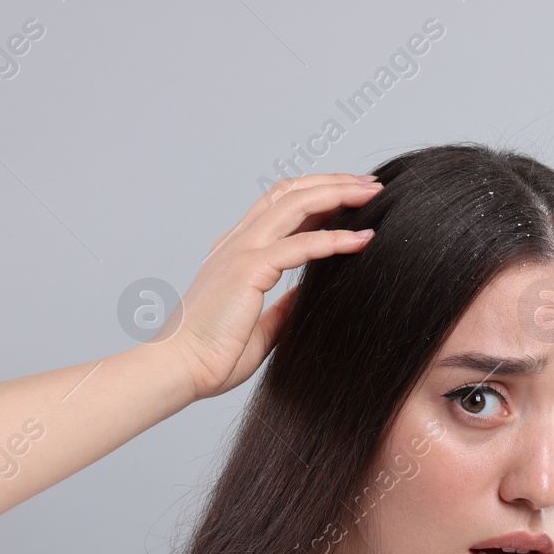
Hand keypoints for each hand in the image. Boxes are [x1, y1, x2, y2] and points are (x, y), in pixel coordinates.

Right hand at [163, 173, 382, 399]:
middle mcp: (237, 243)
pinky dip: (335, 238)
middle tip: (370, 186)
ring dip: (338, 194)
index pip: (279, 206)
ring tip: (373, 194)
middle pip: (290, 192)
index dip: (316, 195)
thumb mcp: (260, 328)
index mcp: (235, 253)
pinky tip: (363, 239)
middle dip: (333, 183)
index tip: (351, 200)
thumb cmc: (211, 356)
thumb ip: (282, 307)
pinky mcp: (248, 269)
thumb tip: (305, 296)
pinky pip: (300, 245)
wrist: (180, 370)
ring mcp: (241, 251)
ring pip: (296, 203)